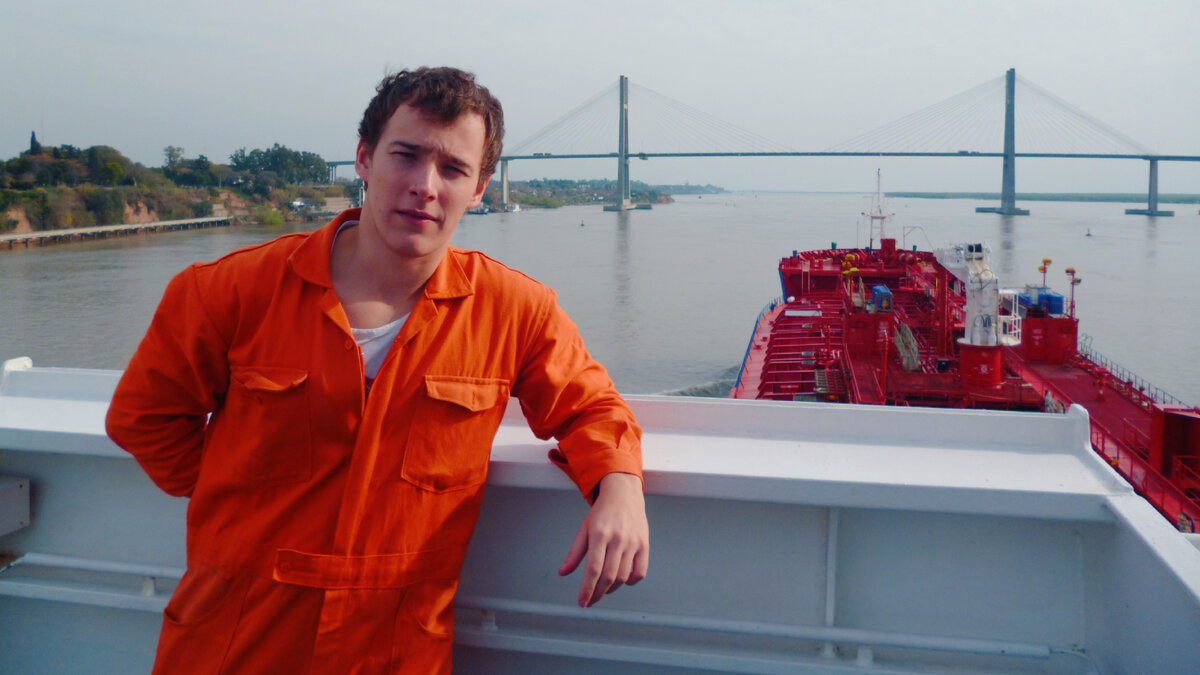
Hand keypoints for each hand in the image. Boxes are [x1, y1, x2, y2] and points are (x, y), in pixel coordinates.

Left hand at [558, 472, 648, 606]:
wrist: (624, 494)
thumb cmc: (601, 512)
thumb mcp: (584, 529)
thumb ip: (574, 552)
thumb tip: (562, 573)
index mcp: (599, 533)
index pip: (593, 569)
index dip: (587, 589)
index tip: (582, 602)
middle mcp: (617, 538)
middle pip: (608, 576)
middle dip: (597, 593)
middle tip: (590, 601)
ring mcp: (633, 542)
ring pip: (623, 576)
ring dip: (611, 589)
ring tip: (602, 589)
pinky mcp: (644, 544)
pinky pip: (640, 572)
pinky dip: (631, 581)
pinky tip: (622, 581)